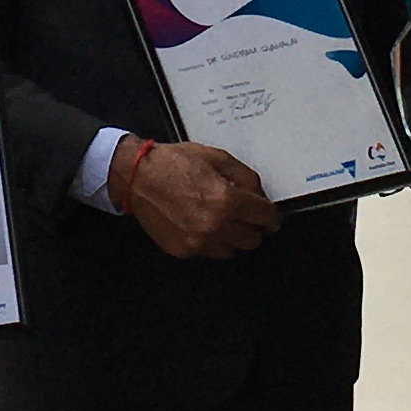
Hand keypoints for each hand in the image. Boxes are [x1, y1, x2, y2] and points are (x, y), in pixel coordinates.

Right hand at [118, 138, 278, 257]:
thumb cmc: (174, 164)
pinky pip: (209, 252)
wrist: (138, 177)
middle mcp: (214, 226)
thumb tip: (260, 196)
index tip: (271, 217)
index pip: (266, 218)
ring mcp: (198, 242)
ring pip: (233, 250)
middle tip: (244, 215)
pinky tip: (200, 223)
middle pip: (253, 239)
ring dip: (232, 236)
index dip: (272, 217)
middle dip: (253, 227)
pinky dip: (211, 241)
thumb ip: (246, 178)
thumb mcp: (218, 158)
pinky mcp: (183, 250)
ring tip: (220, 218)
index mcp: (226, 200)